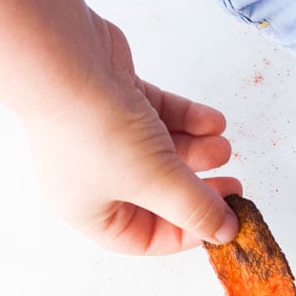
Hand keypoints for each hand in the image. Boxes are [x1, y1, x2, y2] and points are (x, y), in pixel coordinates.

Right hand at [0, 0, 238, 254]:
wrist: (63, 57)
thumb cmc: (93, 128)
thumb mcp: (157, 181)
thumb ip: (195, 208)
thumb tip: (225, 232)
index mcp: (90, 209)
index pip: (145, 238)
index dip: (186, 234)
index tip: (220, 224)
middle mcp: (94, 175)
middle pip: (159, 194)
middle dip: (198, 188)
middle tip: (233, 187)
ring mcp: (105, 134)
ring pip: (163, 152)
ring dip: (198, 151)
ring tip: (223, 146)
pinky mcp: (118, 97)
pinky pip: (161, 117)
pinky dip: (189, 120)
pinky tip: (213, 121)